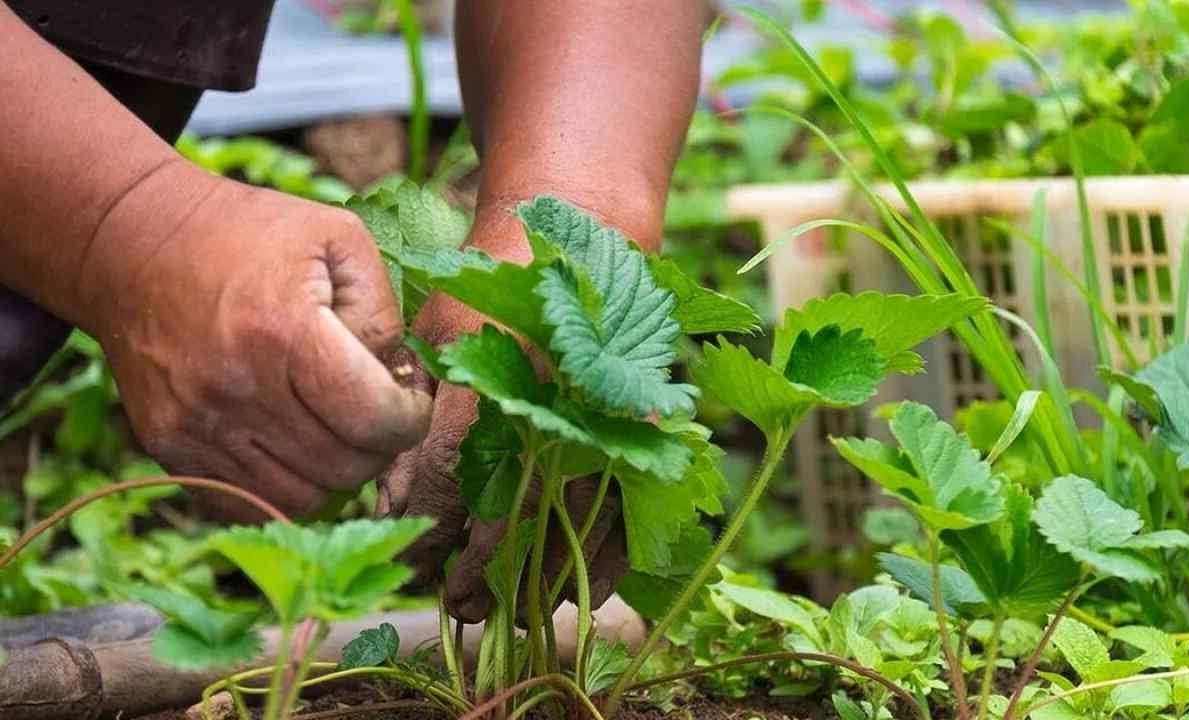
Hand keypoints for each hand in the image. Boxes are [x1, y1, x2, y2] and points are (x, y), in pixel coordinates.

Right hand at [79, 160, 432, 517]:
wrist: (132, 242)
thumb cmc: (248, 233)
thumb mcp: (337, 238)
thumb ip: (383, 309)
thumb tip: (397, 378)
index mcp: (285, 332)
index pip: (375, 419)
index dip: (411, 418)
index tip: (411, 399)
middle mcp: (237, 388)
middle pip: (345, 466)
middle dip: (380, 444)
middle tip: (378, 410)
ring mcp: (197, 424)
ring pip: (304, 498)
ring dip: (335, 471)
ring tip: (336, 425)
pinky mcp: (169, 446)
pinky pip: (250, 500)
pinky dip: (285, 483)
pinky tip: (293, 440)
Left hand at [377, 214, 628, 622]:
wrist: (588, 237)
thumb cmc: (498, 283)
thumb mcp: (437, 332)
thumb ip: (414, 414)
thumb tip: (390, 501)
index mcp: (490, 374)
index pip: (446, 479)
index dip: (423, 529)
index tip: (409, 556)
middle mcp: (550, 404)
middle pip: (510, 517)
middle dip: (476, 573)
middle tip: (452, 604)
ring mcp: (606, 420)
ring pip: (570, 528)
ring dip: (534, 582)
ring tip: (501, 611)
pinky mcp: (645, 431)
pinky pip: (629, 516)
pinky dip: (602, 564)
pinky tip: (573, 593)